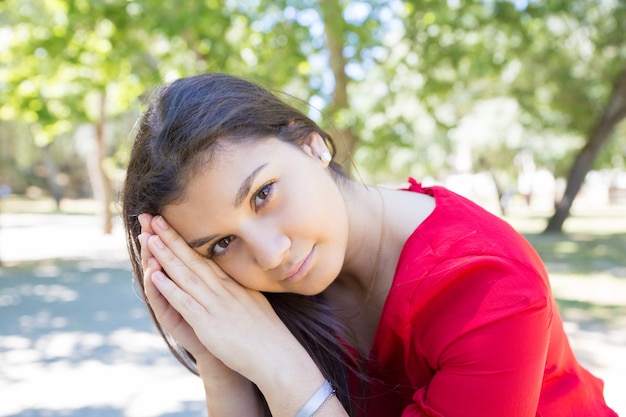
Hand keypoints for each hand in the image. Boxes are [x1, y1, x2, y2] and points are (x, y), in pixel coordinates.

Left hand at [143, 214, 304, 383]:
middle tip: (153, 218)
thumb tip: (236, 284)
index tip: (172, 224)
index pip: (207, 258)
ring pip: (186, 275)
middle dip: (172, 238)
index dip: (187, 240)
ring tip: (149, 238)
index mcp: (235, 285)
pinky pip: (185, 302)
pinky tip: (154, 275)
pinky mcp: (208, 324)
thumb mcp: (256, 304)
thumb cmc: (269, 335)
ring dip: (166, 256)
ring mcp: (216, 305)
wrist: (277, 356)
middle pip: (194, 259)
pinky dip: (169, 287)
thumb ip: (242, 292)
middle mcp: (225, 290)